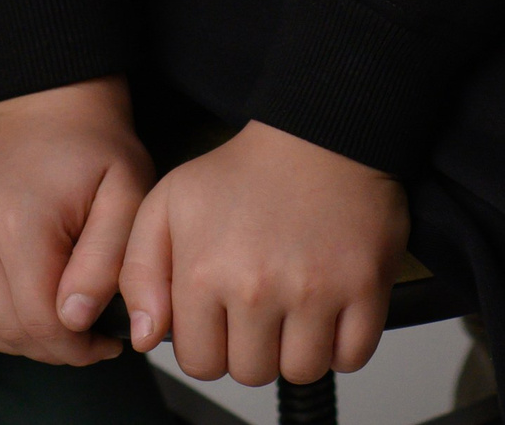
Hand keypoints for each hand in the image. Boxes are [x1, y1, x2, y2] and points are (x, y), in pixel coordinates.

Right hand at [0, 78, 151, 365]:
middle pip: (3, 328)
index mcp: (18, 221)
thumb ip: (108, 263)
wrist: (45, 103)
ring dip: (9, 334)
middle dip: (47, 345)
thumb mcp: (128, 197)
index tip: (101, 342)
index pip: (40, 324)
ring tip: (44, 315)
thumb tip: (76, 320)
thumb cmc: (93, 152)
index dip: (76, 348)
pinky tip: (4, 297)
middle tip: (77, 332)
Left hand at [122, 121, 406, 385]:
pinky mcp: (364, 288)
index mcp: (205, 271)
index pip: (199, 363)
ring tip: (295, 300)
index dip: (210, 341)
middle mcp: (257, 287)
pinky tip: (329, 303)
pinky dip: (343, 342)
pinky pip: (352, 359)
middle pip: (251, 373)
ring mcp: (314, 291)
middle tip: (262, 298)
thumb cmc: (246, 170)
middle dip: (253, 345)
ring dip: (298, 347)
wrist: (317, 132)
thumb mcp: (169, 203)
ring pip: (301, 372)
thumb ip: (140, 272)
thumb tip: (144, 337)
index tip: (221, 313)